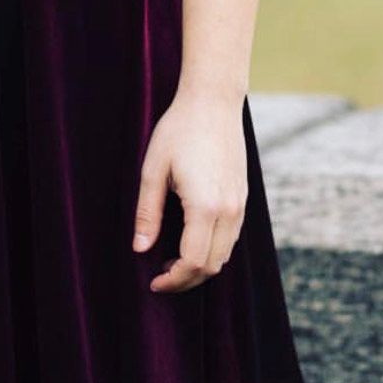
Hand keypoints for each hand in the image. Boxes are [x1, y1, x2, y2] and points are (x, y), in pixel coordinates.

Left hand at [132, 91, 247, 292]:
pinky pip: (231, 236)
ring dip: (201, 266)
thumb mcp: (153, 169)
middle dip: (186, 279)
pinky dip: (214, 249)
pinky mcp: (243, 196)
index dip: (173, 280)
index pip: (193, 262)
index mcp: (205, 206)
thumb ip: (147, 212)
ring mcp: (240, 204)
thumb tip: (139, 249)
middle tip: (160, 276)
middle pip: (212, 266)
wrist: (213, 101)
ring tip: (173, 260)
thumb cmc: (179, 130)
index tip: (153, 282)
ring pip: (225, 254)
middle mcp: (229, 210)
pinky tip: (191, 239)